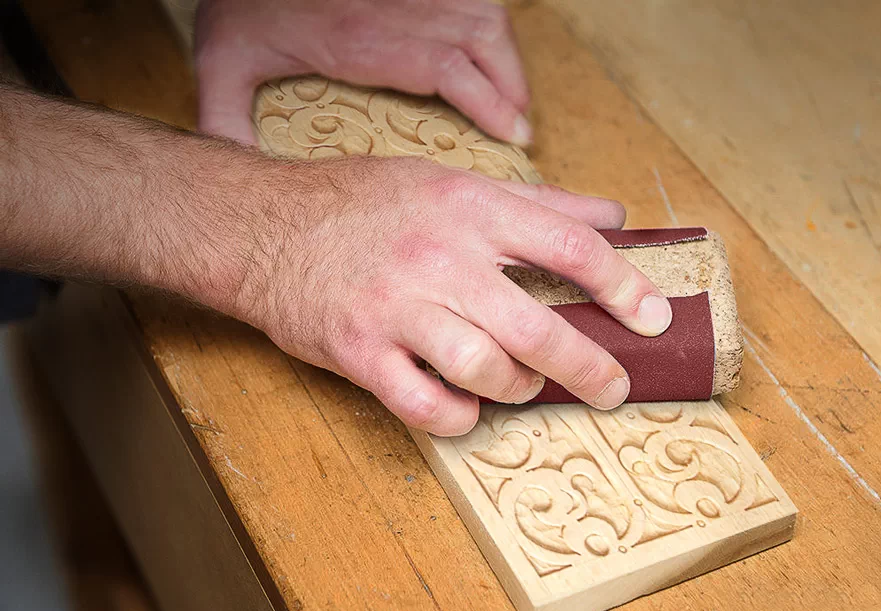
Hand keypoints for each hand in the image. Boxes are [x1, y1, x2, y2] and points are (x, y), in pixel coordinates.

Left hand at [194, 0, 531, 145]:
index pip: (445, 68)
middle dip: (511, 87)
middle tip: (519, 129)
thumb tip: (238, 183)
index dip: (490, 102)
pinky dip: (492, 28)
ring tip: (512, 99)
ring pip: (484, 15)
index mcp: (358, 40)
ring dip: (507, 58)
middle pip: (480, 40)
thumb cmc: (237, 6)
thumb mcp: (221, 65)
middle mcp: (394, 8)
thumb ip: (226, 123)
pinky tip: (490, 57)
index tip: (514, 136)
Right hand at [236, 157, 671, 435]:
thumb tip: (612, 218)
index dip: (623, 285)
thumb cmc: (365, 203)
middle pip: (538, 327)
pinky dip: (460, 417)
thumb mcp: (451, 182)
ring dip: (519, 388)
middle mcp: (440, 259)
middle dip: (589, 367)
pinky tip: (467, 407)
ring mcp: (398, 309)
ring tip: (523, 385)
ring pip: (487, 370)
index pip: (570, 248)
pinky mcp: (362, 352)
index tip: (652, 316)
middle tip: (612, 386)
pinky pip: (427, 406)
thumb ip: (537, 203)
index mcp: (470, 209)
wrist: (269, 225)